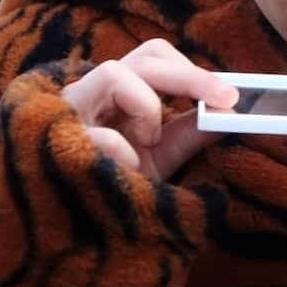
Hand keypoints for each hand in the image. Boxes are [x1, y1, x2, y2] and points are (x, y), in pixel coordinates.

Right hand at [60, 40, 237, 179]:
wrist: (74, 228)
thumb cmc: (112, 185)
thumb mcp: (158, 157)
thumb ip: (188, 134)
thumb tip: (229, 112)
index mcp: (115, 95)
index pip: (153, 58)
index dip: (192, 70)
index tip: (230, 95)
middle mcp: (91, 94)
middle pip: (142, 58)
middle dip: (188, 77)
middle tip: (223, 101)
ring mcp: (69, 114)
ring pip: (112, 73)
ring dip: (147, 106)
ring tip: (149, 142)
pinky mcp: (56, 143)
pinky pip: (98, 133)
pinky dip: (124, 151)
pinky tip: (128, 170)